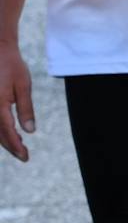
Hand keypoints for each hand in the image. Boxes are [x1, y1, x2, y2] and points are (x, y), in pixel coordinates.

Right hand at [0, 45, 35, 161]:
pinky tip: (9, 133)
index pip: (7, 132)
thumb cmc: (11, 66)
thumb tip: (30, 131)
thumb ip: (25, 108)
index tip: (25, 156)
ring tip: (18, 147)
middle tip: (24, 156)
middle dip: (10, 146)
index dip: (16, 146)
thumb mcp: (23, 85)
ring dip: (4, 140)